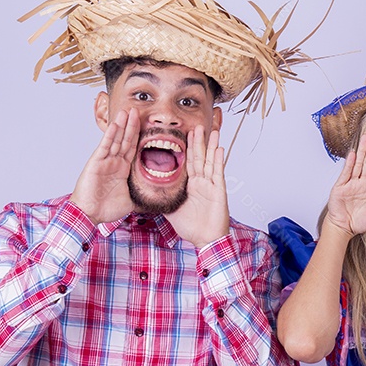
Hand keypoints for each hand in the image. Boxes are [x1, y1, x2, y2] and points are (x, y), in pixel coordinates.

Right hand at [70, 107, 138, 224]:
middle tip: (137, 110)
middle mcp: (114, 162)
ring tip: (127, 111)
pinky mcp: (96, 162)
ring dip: (122, 125)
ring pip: (116, 139)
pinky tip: (116, 124)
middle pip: (125, 140)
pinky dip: (110, 135)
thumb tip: (157, 199)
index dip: (139, 137)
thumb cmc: (106, 209)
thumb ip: (141, 195)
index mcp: (123, 170)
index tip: (146, 125)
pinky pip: (105, 146)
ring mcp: (105, 161)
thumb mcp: (130, 201)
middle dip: (131, 125)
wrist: (90, 214)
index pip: (133, 149)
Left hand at [163, 125, 229, 247]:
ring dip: (210, 145)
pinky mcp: (218, 190)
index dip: (184, 148)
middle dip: (197, 141)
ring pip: (209, 161)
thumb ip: (162, 198)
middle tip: (197, 125)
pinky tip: (219, 148)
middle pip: (198, 157)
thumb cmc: (192, 227)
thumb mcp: (170, 209)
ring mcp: (210, 185)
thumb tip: (146, 191)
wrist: (206, 240)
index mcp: (189, 185)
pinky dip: (218, 160)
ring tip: (211, 130)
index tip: (182, 133)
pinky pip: (217, 173)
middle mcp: (200, 182)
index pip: (186, 162)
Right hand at [324, 131, 365, 236]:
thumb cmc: (358, 222)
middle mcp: (363, 183)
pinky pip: (346, 172)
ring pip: (358, 164)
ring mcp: (352, 183)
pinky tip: (353, 153)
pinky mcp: (341, 186)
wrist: (343, 227)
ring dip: (362, 151)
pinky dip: (350, 163)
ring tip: (365, 137)